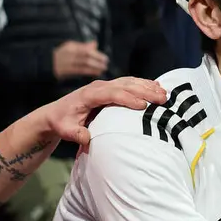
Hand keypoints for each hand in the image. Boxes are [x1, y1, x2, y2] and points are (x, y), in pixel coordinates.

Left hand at [38, 77, 166, 146]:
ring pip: (129, 82)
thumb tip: (87, 139)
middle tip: (162, 98)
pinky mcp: (109, 87)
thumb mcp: (65, 129)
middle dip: (144, 91)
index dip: (128, 98)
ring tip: (164, 93)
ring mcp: (104, 85)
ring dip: (147, 86)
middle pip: (125, 85)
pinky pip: (128, 83)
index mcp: (88, 95)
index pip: (111, 94)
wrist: (56, 113)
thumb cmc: (61, 122)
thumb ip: (75, 133)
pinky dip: (142, 84)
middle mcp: (98, 86)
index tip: (143, 106)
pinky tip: (156, 87)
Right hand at [53, 40, 109, 79]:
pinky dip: (90, 71)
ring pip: (84, 64)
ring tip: (103, 68)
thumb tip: (95, 43)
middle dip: (98, 60)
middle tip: (106, 63)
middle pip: (86, 56)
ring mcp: (68, 63)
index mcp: (71, 47)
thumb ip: (83, 46)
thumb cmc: (61, 55)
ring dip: (95, 66)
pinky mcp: (66, 71)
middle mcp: (69, 54)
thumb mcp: (70, 46)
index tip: (104, 57)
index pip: (86, 49)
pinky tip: (96, 72)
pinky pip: (80, 71)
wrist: (47, 64)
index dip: (96, 54)